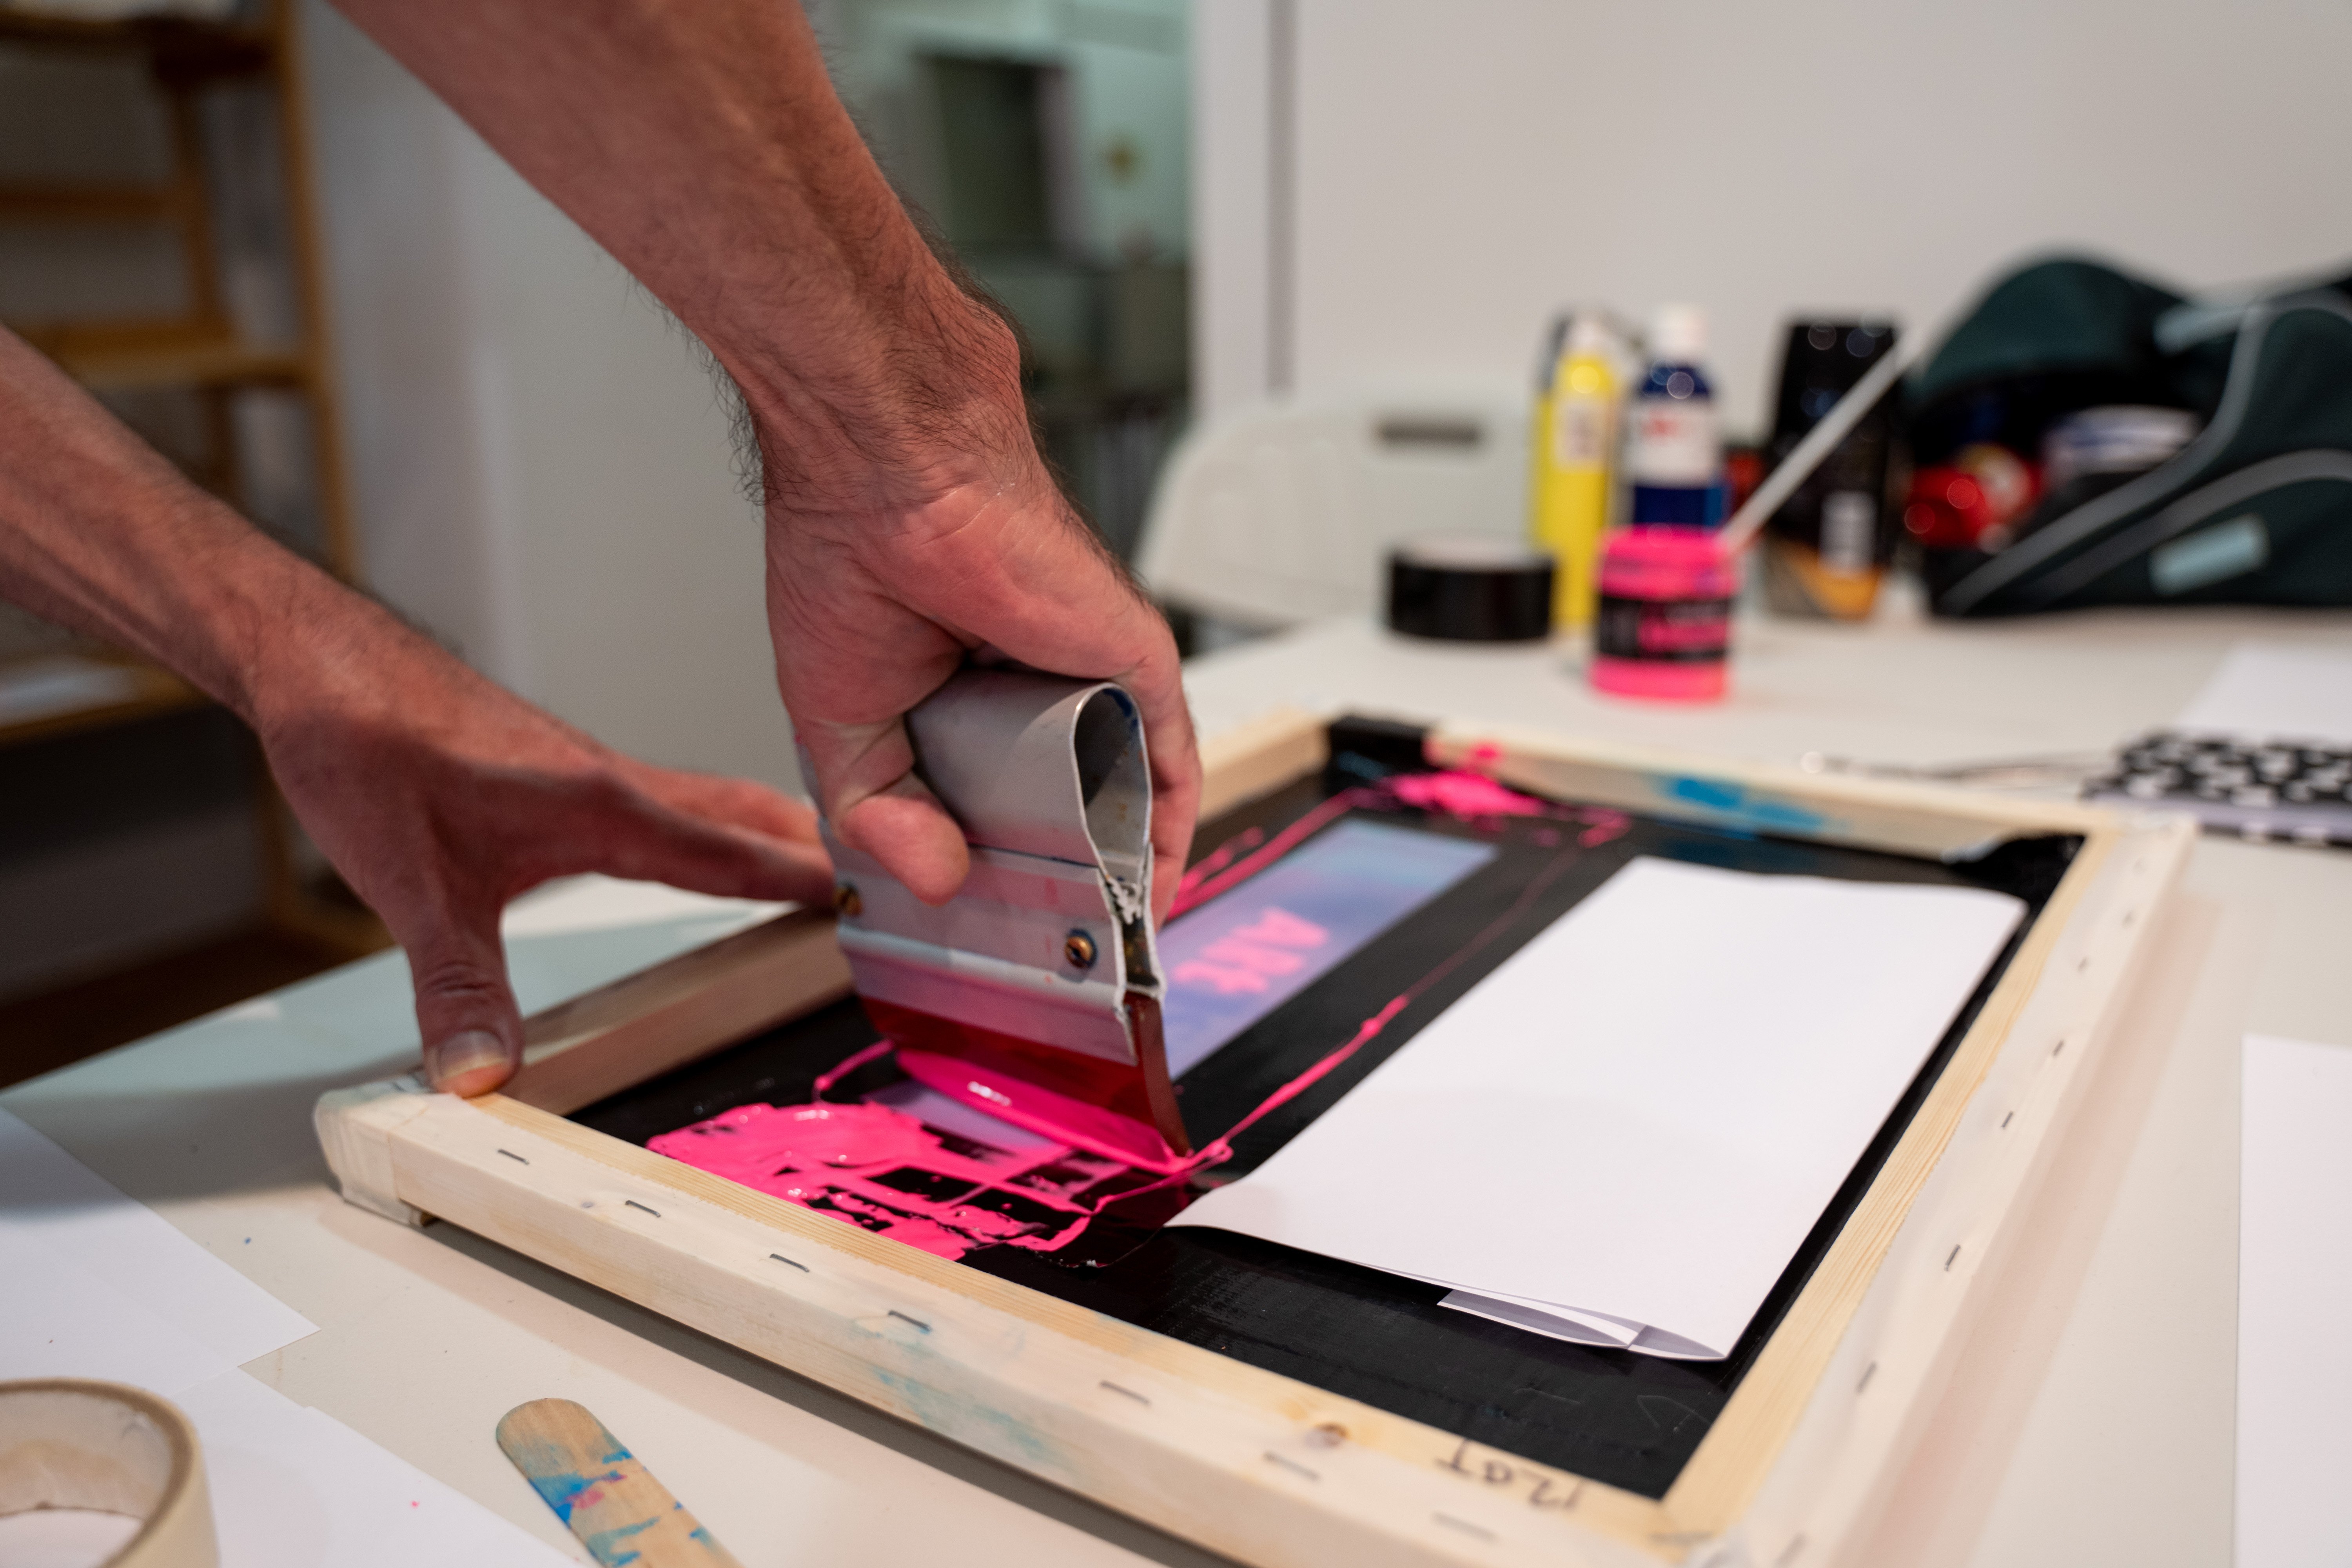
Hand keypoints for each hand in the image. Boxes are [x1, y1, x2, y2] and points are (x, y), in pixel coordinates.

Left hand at [250, 601, 833, 1094]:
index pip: (734, 853)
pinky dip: (717, 824)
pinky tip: (704, 844)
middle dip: (819, 851)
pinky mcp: (563, 773)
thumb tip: (481, 1075)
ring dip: (772, 833)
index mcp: (604, 806)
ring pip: (714, 804)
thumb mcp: (410, 886)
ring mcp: (593, 773)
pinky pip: (671, 802)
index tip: (885, 902)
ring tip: (827, 864)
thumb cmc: (368, 746)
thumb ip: (456, 986)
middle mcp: (614, 782)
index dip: (807, 883)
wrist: (320, 663)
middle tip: (898, 878)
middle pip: (747, 818)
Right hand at [762, 411, 1200, 924]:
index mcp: (958, 702)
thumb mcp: (839, 723)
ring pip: (1116, 796)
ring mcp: (1085, 682)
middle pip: (1060, 808)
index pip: (988, 806)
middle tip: (1045, 956)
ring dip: (1113, 872)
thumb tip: (935, 882)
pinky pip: (1166, 770)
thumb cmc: (848, 561)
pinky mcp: (1133, 668)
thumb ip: (881, 812)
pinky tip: (1147, 895)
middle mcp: (1028, 694)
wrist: (887, 478)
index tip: (990, 940)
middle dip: (1055, 884)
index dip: (990, 873)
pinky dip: (1162, 838)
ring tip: (1096, 944)